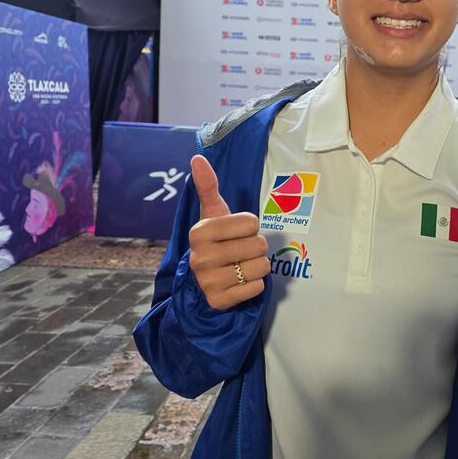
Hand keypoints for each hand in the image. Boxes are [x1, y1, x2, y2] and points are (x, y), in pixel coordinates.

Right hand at [187, 155, 268, 309]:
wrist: (204, 279)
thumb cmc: (216, 240)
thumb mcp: (213, 213)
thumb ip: (208, 186)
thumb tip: (197, 158)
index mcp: (200, 231)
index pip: (252, 222)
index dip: (250, 227)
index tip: (236, 233)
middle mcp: (200, 257)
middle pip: (259, 245)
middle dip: (255, 248)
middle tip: (240, 251)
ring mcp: (208, 281)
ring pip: (261, 267)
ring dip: (256, 267)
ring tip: (240, 266)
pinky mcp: (219, 301)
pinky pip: (257, 287)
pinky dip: (254, 285)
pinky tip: (238, 283)